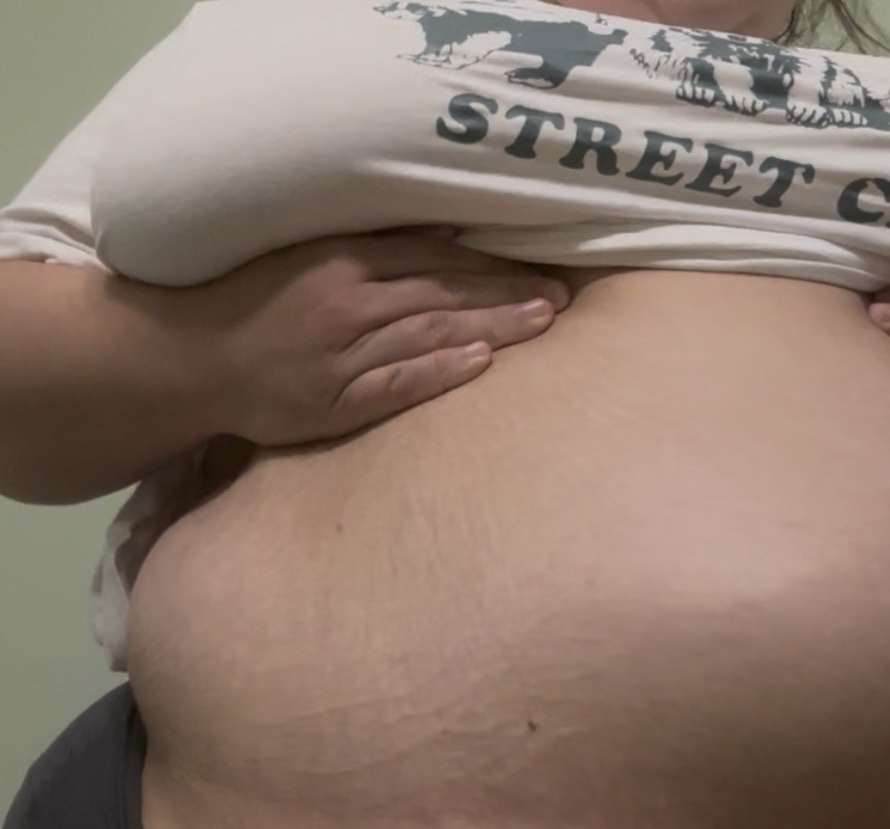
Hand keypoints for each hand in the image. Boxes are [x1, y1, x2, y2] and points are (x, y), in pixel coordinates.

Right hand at [179, 226, 572, 446]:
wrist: (194, 361)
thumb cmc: (255, 306)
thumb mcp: (307, 257)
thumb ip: (372, 248)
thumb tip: (443, 232)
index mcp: (342, 262)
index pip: (432, 256)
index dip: (489, 261)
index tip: (538, 263)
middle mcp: (347, 305)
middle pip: (443, 293)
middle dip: (507, 293)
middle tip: (563, 295)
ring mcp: (343, 356)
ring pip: (431, 335)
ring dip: (492, 328)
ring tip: (543, 322)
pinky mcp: (336, 403)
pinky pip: (398, 385)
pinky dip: (441, 372)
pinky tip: (483, 364)